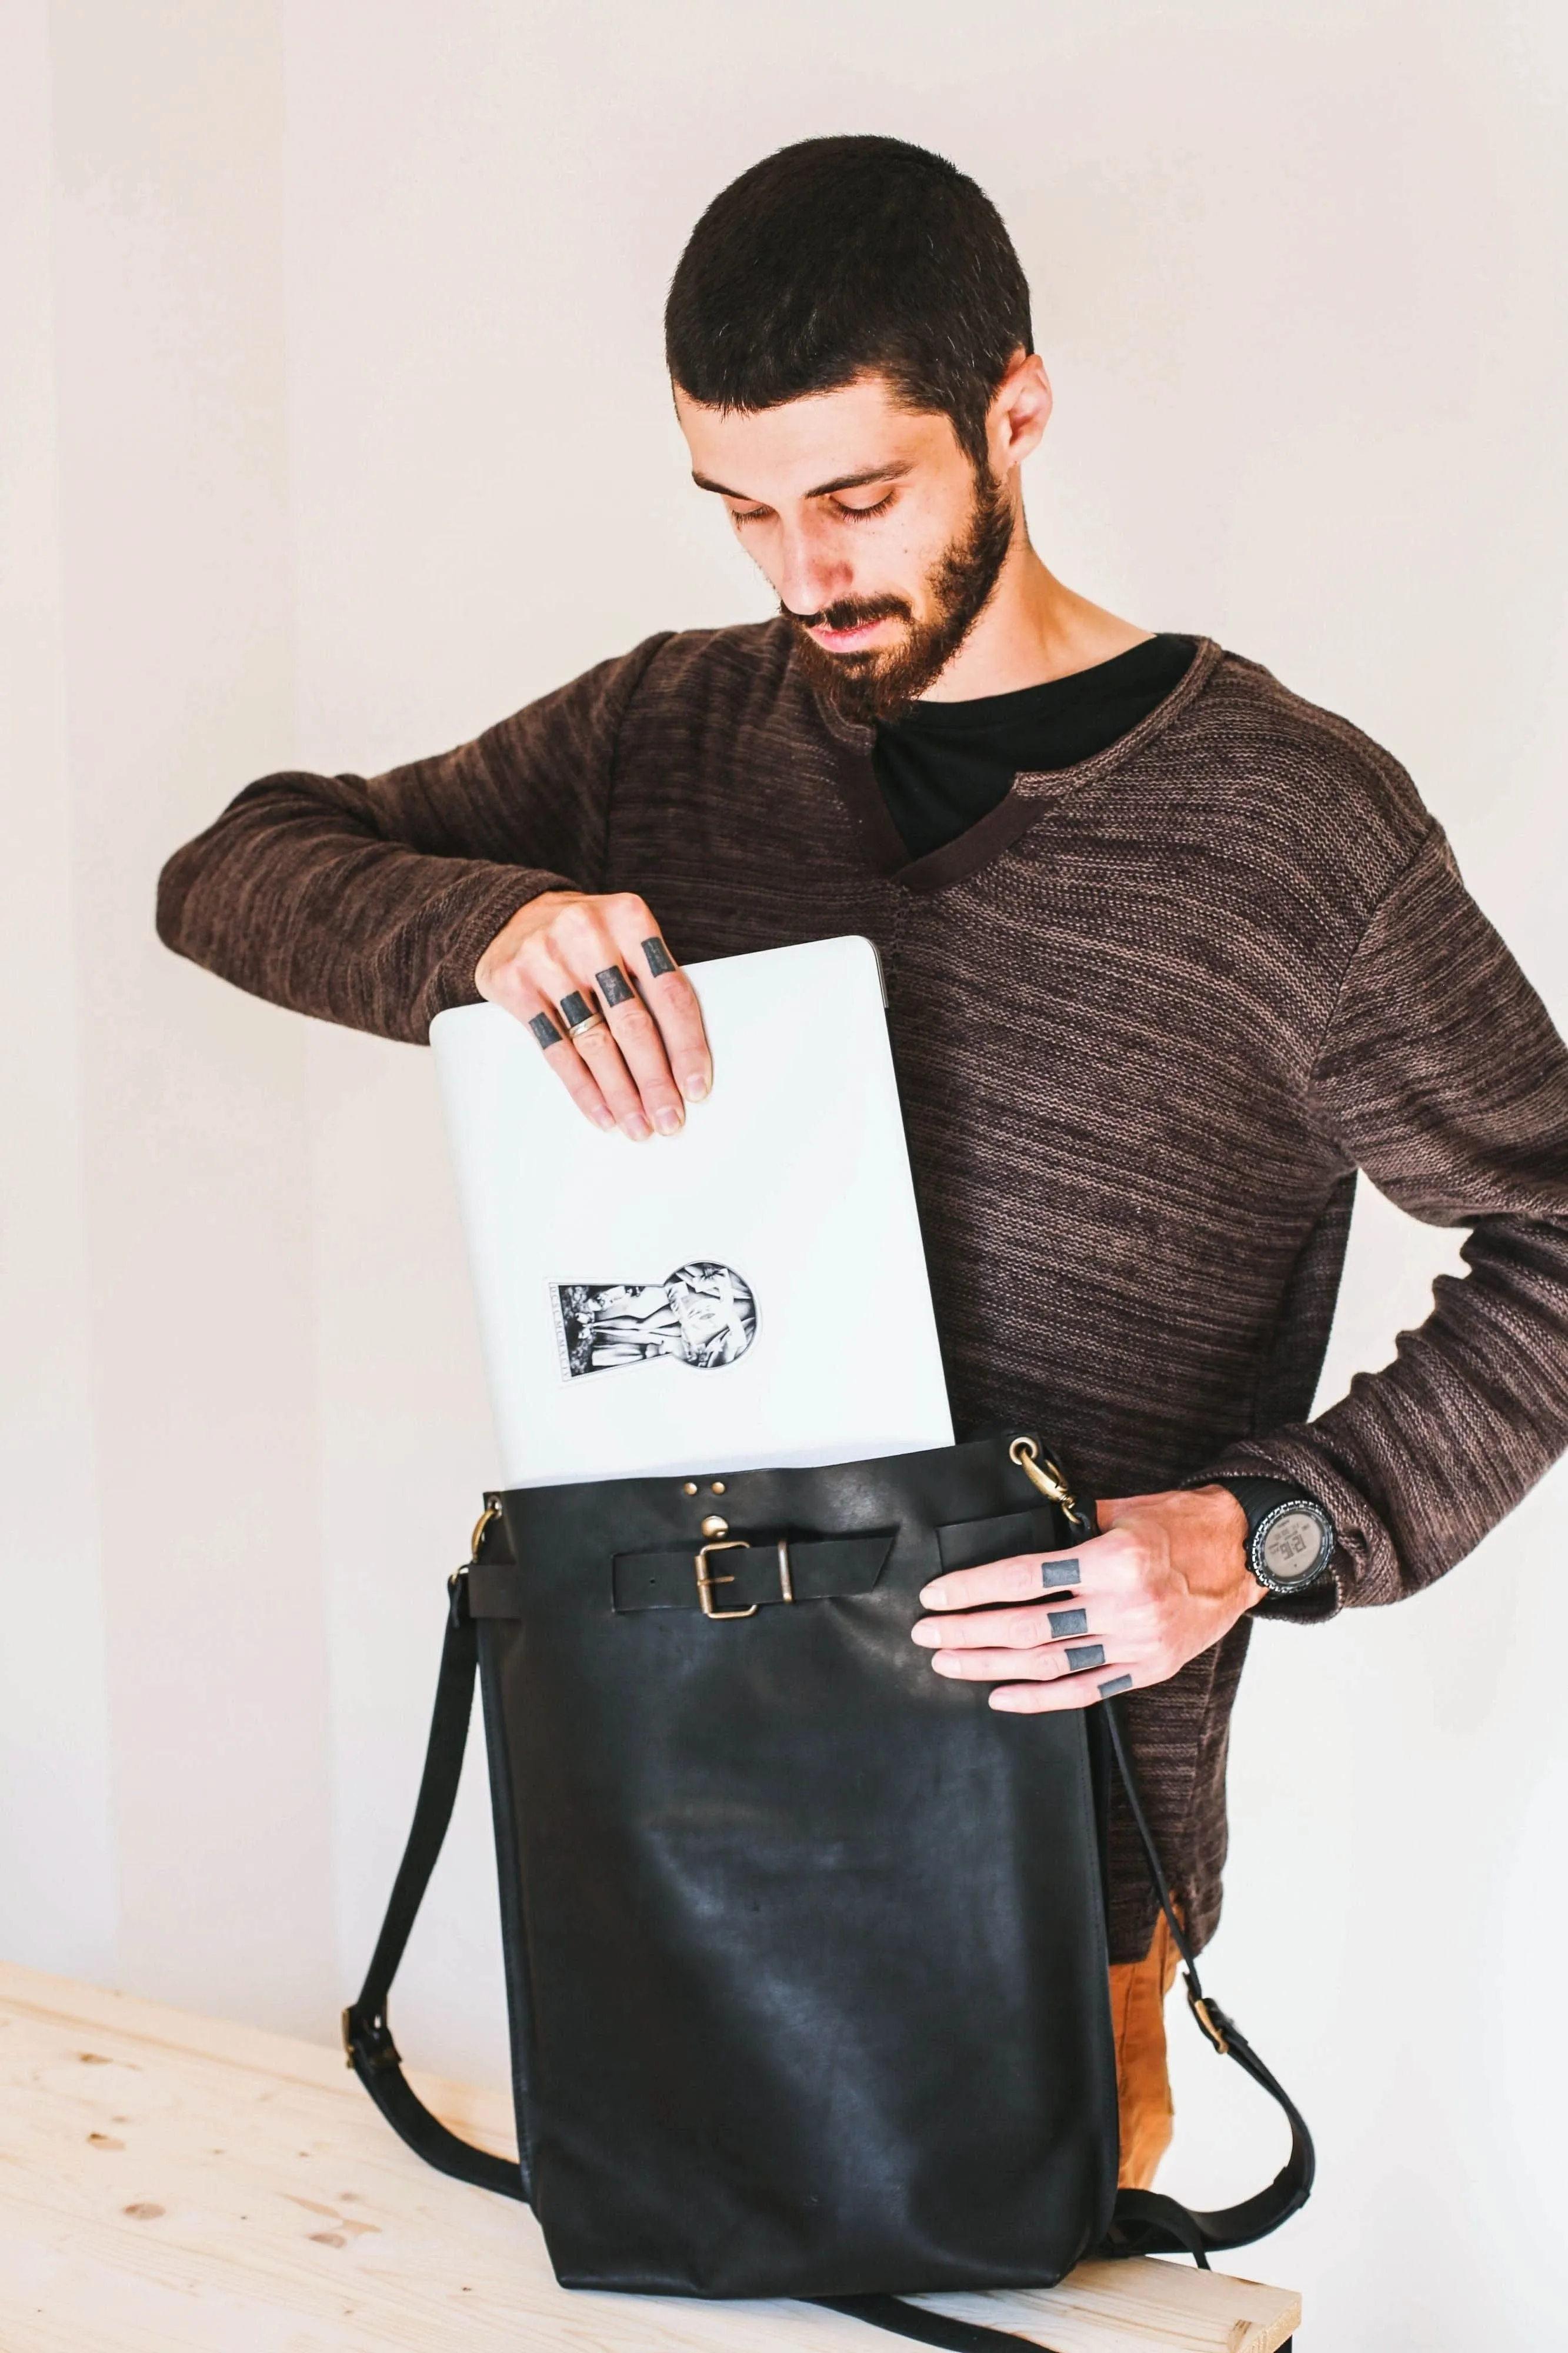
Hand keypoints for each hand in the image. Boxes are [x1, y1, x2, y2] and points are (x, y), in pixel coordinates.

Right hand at [475, 891, 712, 1141]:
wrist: (513, 913)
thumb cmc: (587, 936)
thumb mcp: (625, 936)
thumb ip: (652, 980)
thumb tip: (684, 1061)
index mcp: (629, 919)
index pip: (670, 992)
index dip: (687, 1046)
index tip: (696, 1087)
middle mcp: (588, 935)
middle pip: (633, 1023)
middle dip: (655, 1081)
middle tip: (669, 1119)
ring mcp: (547, 960)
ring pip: (594, 1043)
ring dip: (620, 1093)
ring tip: (637, 1125)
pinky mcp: (515, 984)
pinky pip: (556, 1050)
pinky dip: (582, 1087)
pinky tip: (601, 1112)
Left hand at [910, 1484, 1259, 1711]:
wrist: (1244, 1552)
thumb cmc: (1181, 1525)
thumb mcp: (1123, 1509)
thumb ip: (1069, 1526)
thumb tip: (1015, 1535)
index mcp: (1115, 1559)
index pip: (1025, 1577)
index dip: (974, 1588)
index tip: (936, 1595)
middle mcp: (1126, 1605)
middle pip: (1027, 1627)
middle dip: (968, 1632)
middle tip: (928, 1635)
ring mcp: (1138, 1643)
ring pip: (1048, 1663)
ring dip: (991, 1666)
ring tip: (951, 1664)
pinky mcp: (1148, 1668)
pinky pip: (1084, 1690)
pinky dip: (1039, 1699)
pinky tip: (1001, 1695)